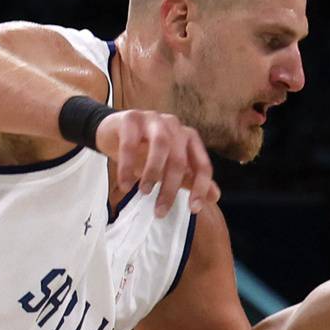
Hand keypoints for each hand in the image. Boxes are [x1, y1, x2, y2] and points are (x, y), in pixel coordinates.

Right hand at [93, 111, 219, 216]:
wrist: (114, 131)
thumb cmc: (144, 150)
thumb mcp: (169, 166)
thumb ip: (190, 179)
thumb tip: (215, 196)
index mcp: (188, 137)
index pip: (202, 164)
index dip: (201, 187)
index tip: (194, 209)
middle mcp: (174, 126)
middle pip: (179, 159)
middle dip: (171, 188)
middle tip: (160, 211)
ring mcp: (152, 119)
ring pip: (160, 145)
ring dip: (152, 172)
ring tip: (144, 192)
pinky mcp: (130, 118)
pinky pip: (130, 144)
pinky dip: (128, 166)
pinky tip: (125, 184)